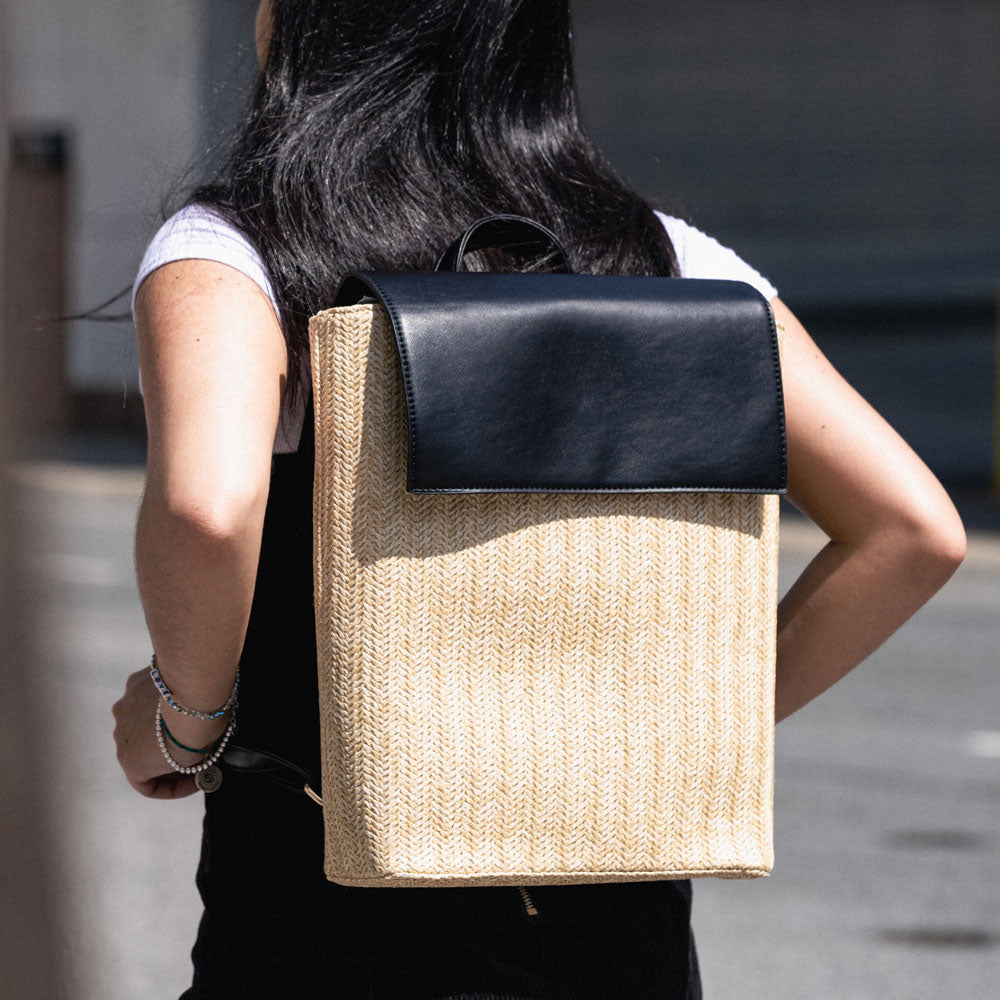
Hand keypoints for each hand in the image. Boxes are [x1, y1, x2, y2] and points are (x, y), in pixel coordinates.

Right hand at [112, 668, 199, 798]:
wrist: (196, 694)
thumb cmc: (197, 732)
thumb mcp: (193, 761)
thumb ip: (183, 763)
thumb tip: (191, 757)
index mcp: (131, 763)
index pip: (147, 786)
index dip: (174, 788)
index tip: (196, 780)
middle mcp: (120, 736)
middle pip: (144, 750)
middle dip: (168, 752)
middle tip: (194, 750)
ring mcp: (124, 708)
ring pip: (143, 720)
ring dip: (162, 724)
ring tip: (189, 720)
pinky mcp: (134, 683)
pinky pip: (146, 695)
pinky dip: (162, 700)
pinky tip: (183, 697)